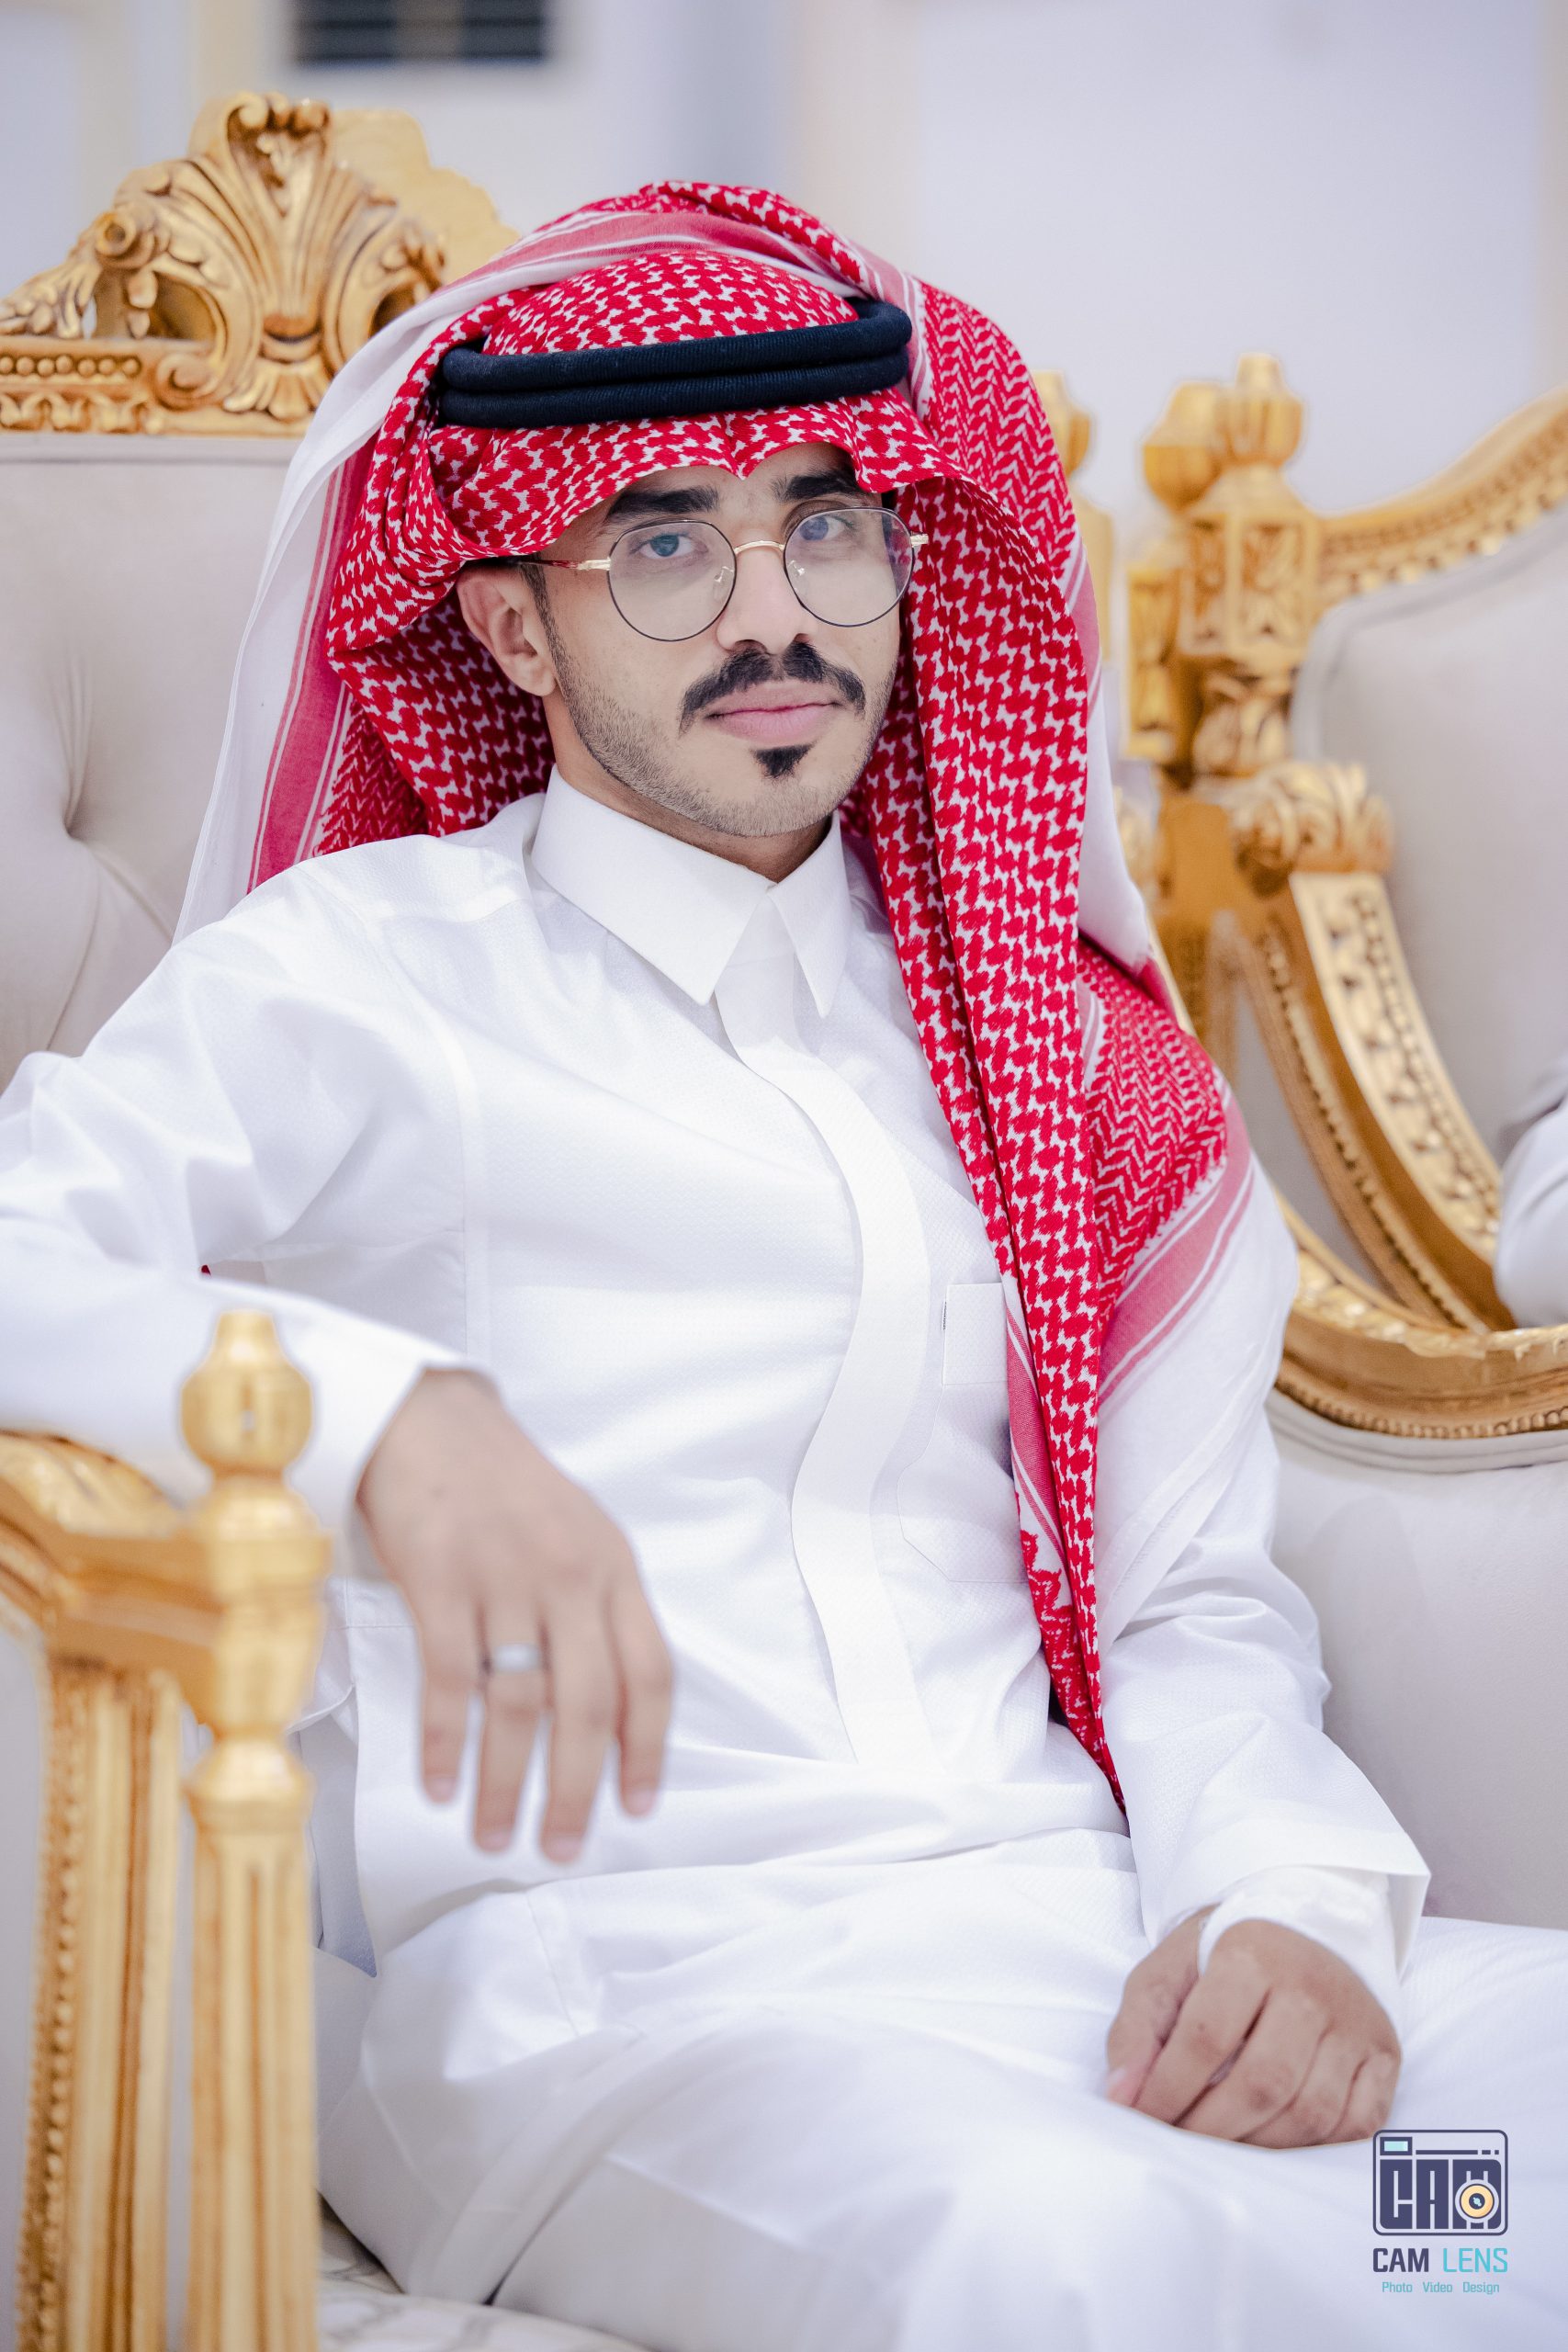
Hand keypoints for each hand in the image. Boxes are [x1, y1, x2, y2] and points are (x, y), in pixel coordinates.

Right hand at [357, 1368, 672, 1859]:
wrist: (432, 1421)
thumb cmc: (506, 1489)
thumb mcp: (578, 1536)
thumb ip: (598, 1612)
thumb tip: (607, 1715)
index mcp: (614, 1569)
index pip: (652, 1672)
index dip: (649, 1748)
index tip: (638, 1805)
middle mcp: (570, 1576)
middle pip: (590, 1703)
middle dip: (577, 1788)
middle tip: (560, 1846)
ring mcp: (506, 1576)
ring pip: (520, 1702)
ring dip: (507, 1781)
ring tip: (494, 1834)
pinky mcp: (441, 1578)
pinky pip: (451, 1679)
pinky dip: (447, 1741)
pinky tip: (441, 1783)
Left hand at [1104, 1911, 1400, 2146]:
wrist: (1302, 1925)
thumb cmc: (1223, 1957)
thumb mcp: (1168, 1971)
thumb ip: (1136, 2030)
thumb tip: (1122, 2098)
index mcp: (1251, 1953)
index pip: (1206, 2036)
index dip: (1168, 2089)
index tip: (1143, 2119)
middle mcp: (1312, 1986)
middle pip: (1263, 2082)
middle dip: (1211, 2128)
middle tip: (1180, 2143)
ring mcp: (1355, 2022)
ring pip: (1311, 2111)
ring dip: (1258, 2145)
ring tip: (1221, 2145)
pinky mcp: (1385, 2053)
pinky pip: (1357, 2122)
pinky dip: (1314, 2147)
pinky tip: (1276, 2138)